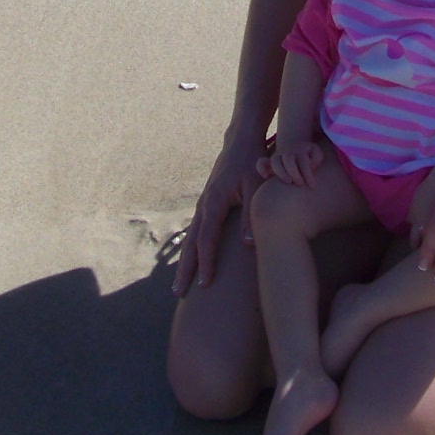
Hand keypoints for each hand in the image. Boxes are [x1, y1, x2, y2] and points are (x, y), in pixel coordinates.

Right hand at [173, 133, 261, 294]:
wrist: (241, 141)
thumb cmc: (252, 162)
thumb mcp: (256, 186)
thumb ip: (251, 216)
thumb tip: (247, 245)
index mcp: (214, 202)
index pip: (207, 239)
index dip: (206, 263)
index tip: (204, 285)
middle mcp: (205, 204)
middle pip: (192, 243)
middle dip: (185, 269)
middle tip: (178, 293)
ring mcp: (204, 203)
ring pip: (191, 238)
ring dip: (185, 262)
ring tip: (179, 284)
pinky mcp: (208, 203)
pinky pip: (197, 231)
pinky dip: (192, 249)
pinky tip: (191, 261)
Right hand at [261, 138, 321, 187]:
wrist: (294, 144)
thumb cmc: (308, 154)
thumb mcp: (316, 153)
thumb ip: (316, 158)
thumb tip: (310, 165)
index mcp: (300, 152)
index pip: (303, 161)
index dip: (308, 174)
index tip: (312, 186)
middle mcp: (288, 154)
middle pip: (288, 159)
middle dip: (294, 172)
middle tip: (300, 183)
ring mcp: (278, 157)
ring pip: (275, 161)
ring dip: (281, 172)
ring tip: (288, 182)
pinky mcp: (269, 162)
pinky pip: (261, 163)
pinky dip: (261, 169)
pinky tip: (267, 177)